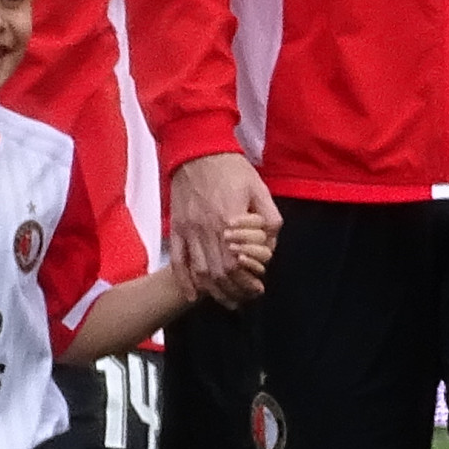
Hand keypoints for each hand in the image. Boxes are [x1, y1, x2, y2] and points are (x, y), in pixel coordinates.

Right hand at [167, 150, 281, 292]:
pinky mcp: (176, 227)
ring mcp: (188, 230)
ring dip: (213, 291)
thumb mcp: (259, 189)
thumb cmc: (231, 168)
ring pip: (199, 272)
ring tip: (226, 300)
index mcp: (230, 220)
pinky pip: (177, 260)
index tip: (256, 287)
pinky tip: (193, 295)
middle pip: (218, 273)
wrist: (197, 149)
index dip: (247, 281)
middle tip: (244, 298)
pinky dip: (184, 280)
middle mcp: (207, 229)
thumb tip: (271, 245)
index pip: (237, 264)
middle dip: (233, 291)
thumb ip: (270, 219)